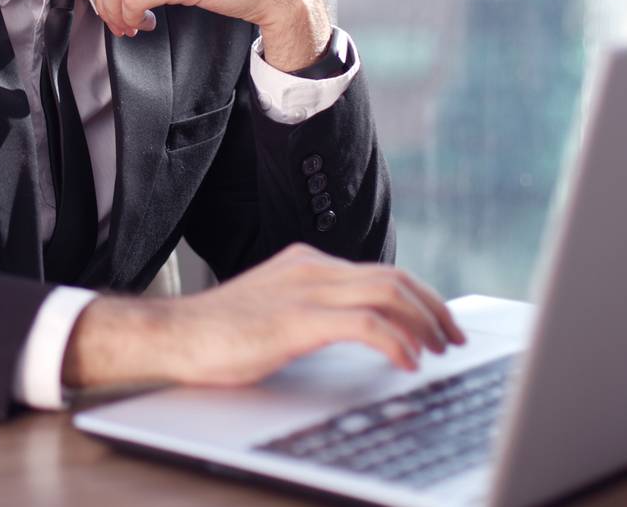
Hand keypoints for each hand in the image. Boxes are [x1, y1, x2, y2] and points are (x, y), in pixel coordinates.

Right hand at [62, 243, 466, 390]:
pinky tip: (406, 362)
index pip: (379, 272)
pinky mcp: (296, 320)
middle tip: (453, 338)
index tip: (439, 324)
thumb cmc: (218, 334)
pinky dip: (395, 341)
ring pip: (387, 295)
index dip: (418, 297)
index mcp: (307, 263)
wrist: (173, 337)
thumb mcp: (275, 311)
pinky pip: (365, 325)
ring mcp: (304, 291)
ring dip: (423, 324)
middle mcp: (311, 268)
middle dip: (432, 308)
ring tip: (438, 350)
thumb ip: (313, 310)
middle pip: (393, 278)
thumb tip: (357, 332)